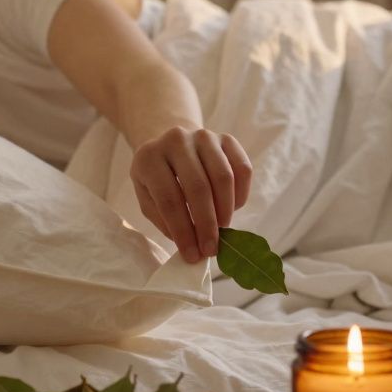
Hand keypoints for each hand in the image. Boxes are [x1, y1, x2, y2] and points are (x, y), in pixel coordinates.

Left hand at [129, 127, 253, 262]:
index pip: (169, 199)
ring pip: (224, 177)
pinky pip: (242, 168)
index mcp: (149, 157)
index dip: (183, 231)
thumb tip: (192, 246)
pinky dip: (241, 194)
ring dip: (226, 211)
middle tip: (211, 249)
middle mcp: (176, 140)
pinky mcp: (226, 139)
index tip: (192, 255)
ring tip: (221, 230)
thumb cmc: (158, 179)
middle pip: (198, 188)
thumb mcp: (149, 199)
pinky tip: (232, 209)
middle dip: (207, 225)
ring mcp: (204, 136)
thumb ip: (166, 221)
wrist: (170, 146)